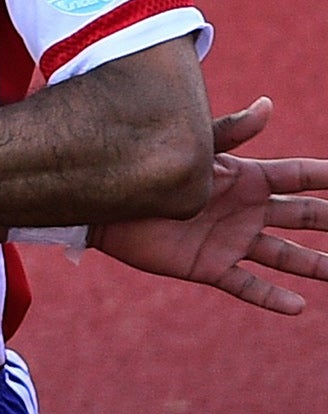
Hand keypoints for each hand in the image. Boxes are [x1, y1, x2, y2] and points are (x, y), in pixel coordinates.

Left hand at [93, 98, 327, 314]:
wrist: (106, 207)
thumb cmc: (150, 170)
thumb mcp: (195, 151)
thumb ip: (230, 133)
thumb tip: (268, 106)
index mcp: (247, 179)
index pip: (300, 177)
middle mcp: (247, 211)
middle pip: (304, 217)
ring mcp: (232, 240)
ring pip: (286, 255)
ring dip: (316, 266)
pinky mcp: (210, 266)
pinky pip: (247, 286)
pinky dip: (272, 297)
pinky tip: (299, 307)